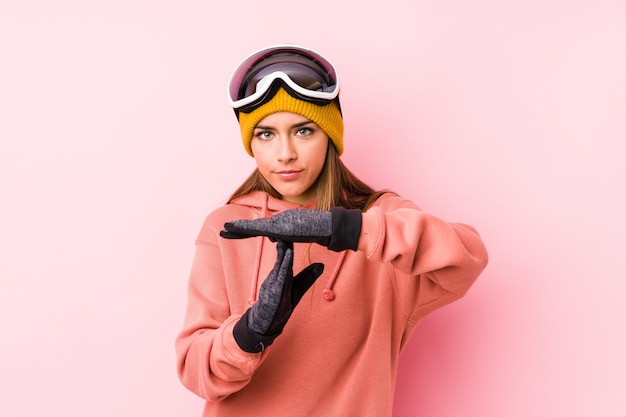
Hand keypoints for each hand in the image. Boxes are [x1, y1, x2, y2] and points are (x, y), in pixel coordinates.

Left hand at [221, 207, 361, 251]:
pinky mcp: (283, 226)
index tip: (231, 231)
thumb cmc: (318, 229)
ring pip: (255, 226)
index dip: (245, 229)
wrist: (330, 225)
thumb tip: (273, 238)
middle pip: (254, 226)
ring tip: (225, 229)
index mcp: (280, 224)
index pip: (259, 228)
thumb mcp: (297, 234)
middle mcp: (278, 221)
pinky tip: (240, 230)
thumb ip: (285, 236)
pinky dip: (249, 229)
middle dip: (237, 228)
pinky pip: (262, 229)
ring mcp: (280, 222)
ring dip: (239, 228)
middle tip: (222, 230)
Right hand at [233, 240, 323, 352]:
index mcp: (283, 274)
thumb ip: (307, 277)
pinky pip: (277, 283)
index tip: (294, 230)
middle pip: (281, 259)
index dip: (290, 243)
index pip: (287, 256)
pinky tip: (283, 269)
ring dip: (281, 257)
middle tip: (285, 229)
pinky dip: (280, 274)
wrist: (266, 322)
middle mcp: (277, 277)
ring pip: (278, 268)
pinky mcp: (273, 296)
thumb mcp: (297, 289)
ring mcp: (273, 286)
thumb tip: (321, 264)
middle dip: (284, 245)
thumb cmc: (281, 303)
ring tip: (284, 244)